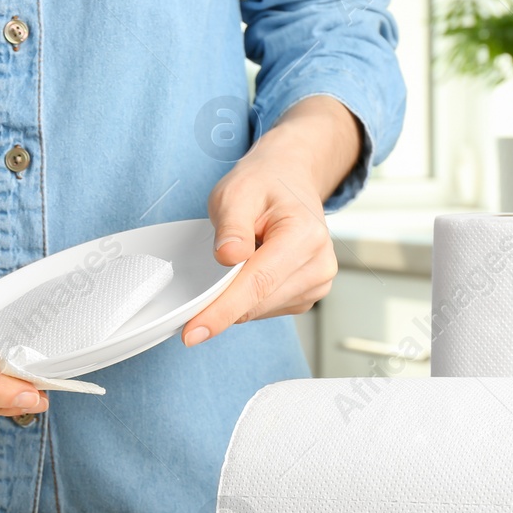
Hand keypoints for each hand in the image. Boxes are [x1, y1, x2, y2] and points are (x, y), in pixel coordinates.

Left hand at [182, 96, 361, 345]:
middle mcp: (319, 264)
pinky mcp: (307, 295)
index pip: (258, 284)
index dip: (222, 311)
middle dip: (221, 302)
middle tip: (200, 277)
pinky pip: (265, 310)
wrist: (289, 180)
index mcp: (305, 235)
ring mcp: (317, 283)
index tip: (193, 331)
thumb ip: (232, 225)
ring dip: (236, 295)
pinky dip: (247, 297)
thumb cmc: (264, 184)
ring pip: (258, 311)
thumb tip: (228, 258)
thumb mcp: (237, 192)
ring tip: (241, 254)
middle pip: (257, 302)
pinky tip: (250, 269)